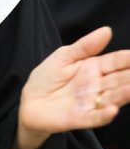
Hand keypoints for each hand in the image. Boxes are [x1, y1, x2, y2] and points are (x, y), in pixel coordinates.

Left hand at [19, 27, 129, 147]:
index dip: (127, 59)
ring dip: (124, 94)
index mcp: (94, 69)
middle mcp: (97, 86)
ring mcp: (91, 103)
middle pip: (119, 80)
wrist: (29, 101)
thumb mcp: (64, 56)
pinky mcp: (80, 118)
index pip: (115, 62)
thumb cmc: (47, 77)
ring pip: (113, 98)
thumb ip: (85, 46)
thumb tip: (107, 30)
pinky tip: (113, 110)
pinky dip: (104, 115)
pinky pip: (95, 117)